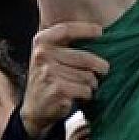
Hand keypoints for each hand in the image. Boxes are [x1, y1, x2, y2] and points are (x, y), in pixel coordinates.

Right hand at [20, 22, 109, 139]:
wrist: (35, 110)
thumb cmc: (49, 79)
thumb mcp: (50, 55)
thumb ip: (65, 42)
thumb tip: (99, 31)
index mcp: (41, 42)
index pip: (67, 29)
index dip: (86, 29)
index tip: (100, 32)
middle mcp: (42, 55)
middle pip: (85, 57)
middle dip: (100, 66)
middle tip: (103, 70)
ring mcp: (48, 73)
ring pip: (88, 75)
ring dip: (92, 83)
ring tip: (85, 86)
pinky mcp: (57, 90)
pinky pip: (85, 89)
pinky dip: (87, 94)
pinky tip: (79, 96)